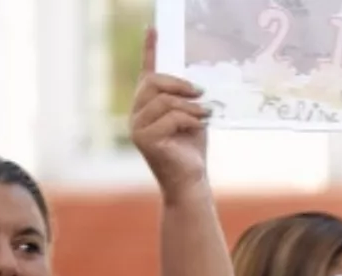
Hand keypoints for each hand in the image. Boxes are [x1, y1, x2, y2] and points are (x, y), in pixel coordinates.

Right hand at [129, 29, 212, 203]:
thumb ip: (187, 99)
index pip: (146, 73)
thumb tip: (195, 83)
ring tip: (205, 115)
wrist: (191, 181)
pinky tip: (199, 126)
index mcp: (147, 106)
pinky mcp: (143, 138)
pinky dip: (189, 119)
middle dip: (179, 84)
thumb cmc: (191, 150)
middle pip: (153, 82)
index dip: (150, 50)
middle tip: (201, 94)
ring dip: (190, 106)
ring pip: (164, 100)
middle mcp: (136, 113)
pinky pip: (170, 117)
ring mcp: (136, 126)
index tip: (153, 29)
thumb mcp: (192, 118)